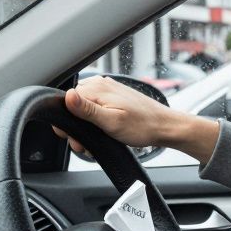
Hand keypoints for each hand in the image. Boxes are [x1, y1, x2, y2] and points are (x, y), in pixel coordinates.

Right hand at [53, 76, 220, 162]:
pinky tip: (104, 132)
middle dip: (76, 127)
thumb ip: (87, 110)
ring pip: (84, 109)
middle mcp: (101, 85)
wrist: (165, 127)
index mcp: (97, 88)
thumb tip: (67, 96)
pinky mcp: (114, 97)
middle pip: (73, 106)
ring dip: (86, 126)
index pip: (65, 101)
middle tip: (86, 144)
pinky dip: (96, 122)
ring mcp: (108, 90)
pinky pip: (95, 108)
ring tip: (98, 139)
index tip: (74, 138)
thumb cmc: (143, 126)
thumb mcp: (111, 122)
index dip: (67, 123)